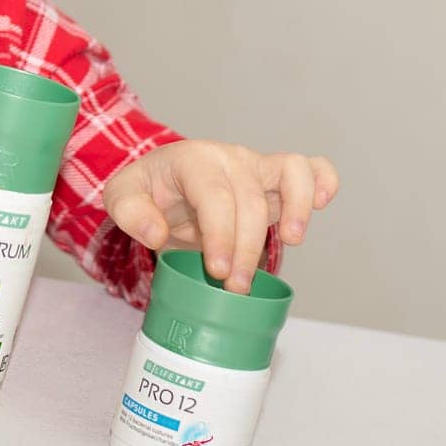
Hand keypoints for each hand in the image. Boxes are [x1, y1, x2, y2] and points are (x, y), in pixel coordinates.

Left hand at [102, 140, 339, 292]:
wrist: (165, 182)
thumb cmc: (149, 191)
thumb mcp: (121, 198)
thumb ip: (129, 212)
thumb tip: (156, 232)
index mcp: (192, 160)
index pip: (213, 195)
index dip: (220, 235)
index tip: (216, 272)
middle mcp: (228, 157)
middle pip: (250, 200)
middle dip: (246, 248)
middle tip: (235, 287)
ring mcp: (256, 165)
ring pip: (290, 172)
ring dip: (296, 209)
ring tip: (290, 242)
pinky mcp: (275, 178)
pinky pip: (310, 167)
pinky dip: (323, 181)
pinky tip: (323, 205)